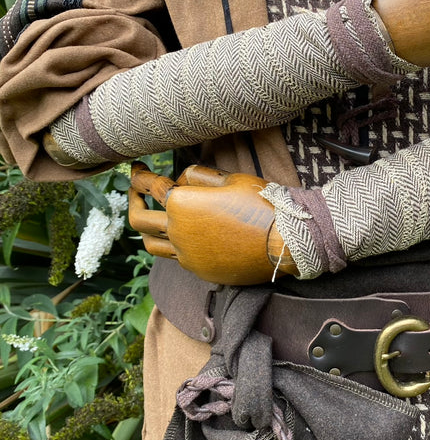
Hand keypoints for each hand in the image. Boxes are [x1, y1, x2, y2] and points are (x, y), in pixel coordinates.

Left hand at [128, 163, 294, 284]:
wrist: (286, 241)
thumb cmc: (261, 203)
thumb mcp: (230, 179)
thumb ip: (198, 177)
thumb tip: (181, 179)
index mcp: (181, 203)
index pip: (151, 186)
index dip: (140, 176)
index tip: (136, 170)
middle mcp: (177, 231)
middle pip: (138, 219)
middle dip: (132, 200)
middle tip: (135, 191)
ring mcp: (187, 255)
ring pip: (151, 244)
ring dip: (147, 228)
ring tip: (152, 218)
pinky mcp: (200, 270)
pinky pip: (176, 256)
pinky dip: (173, 243)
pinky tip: (183, 235)